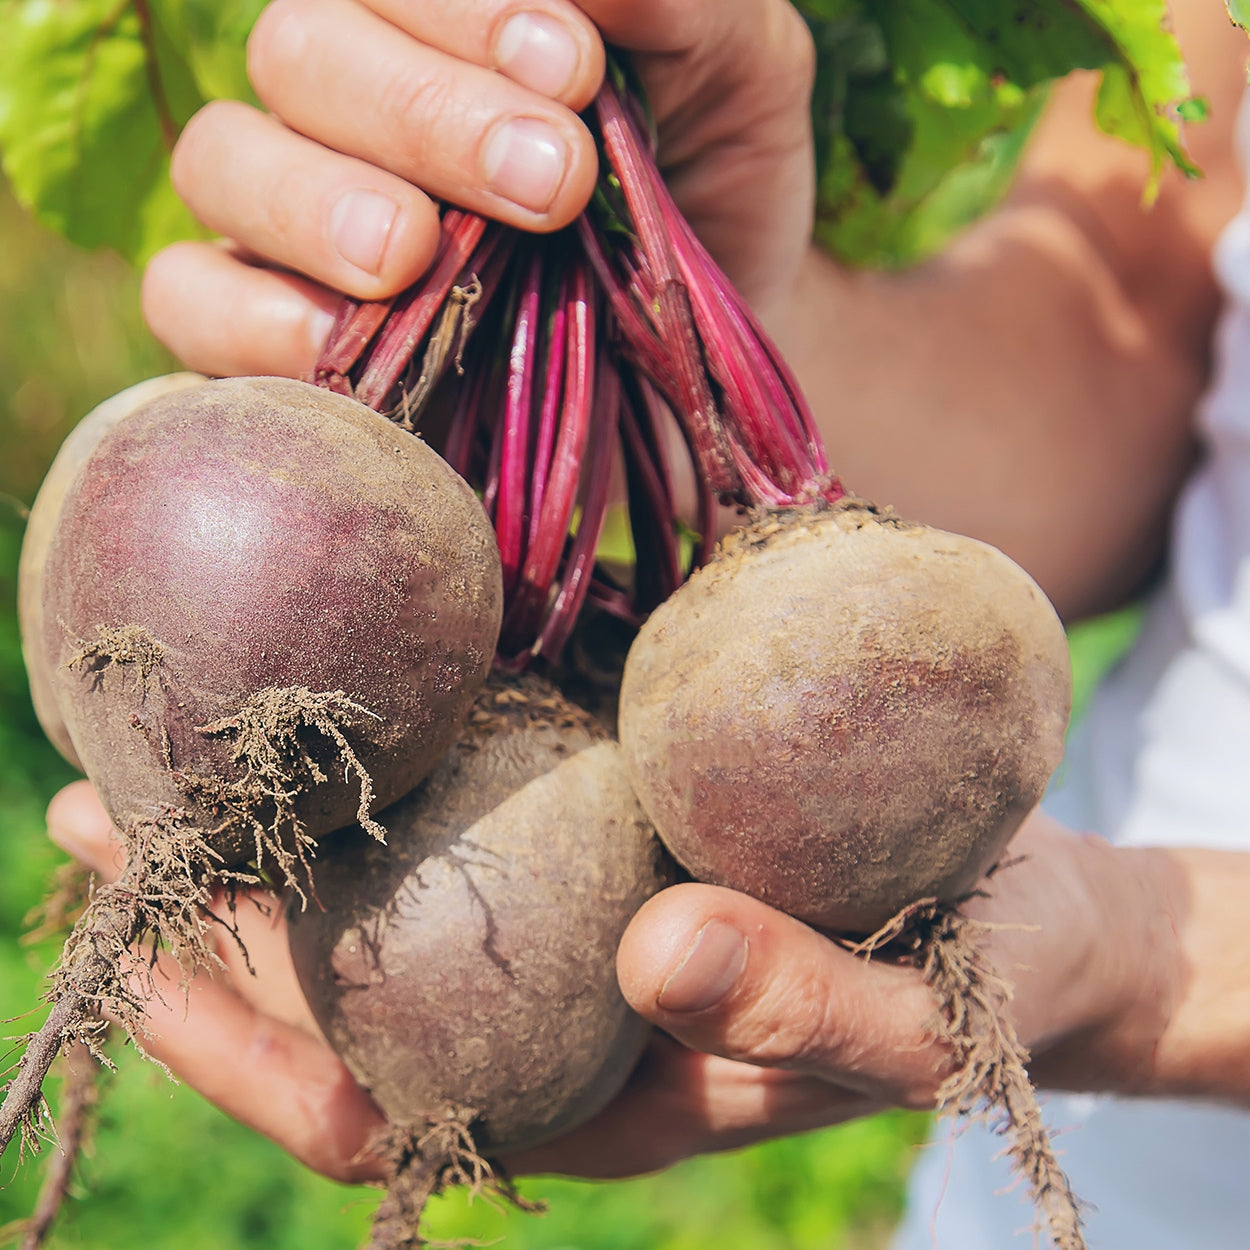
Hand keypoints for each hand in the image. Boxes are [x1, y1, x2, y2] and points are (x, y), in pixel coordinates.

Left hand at [44, 779, 1182, 1183]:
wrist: (1032, 902)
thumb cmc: (980, 977)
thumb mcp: (918, 1016)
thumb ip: (803, 1009)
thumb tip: (662, 953)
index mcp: (586, 1083)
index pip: (374, 1097)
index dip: (251, 1043)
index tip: (151, 958)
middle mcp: (551, 995)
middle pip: (348, 972)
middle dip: (221, 905)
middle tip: (103, 804)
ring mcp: (573, 901)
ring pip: (396, 874)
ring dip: (286, 812)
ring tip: (176, 736)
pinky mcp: (614, 817)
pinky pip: (480, 788)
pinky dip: (404, 739)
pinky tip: (355, 664)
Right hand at [143, 0, 815, 378]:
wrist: (702, 356)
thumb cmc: (707, 199)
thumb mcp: (737, 80)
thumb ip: (678, 3)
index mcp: (437, 18)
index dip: (470, 11)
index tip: (576, 75)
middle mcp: (348, 102)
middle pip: (305, 54)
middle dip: (424, 114)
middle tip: (548, 182)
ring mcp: (291, 215)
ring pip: (224, 160)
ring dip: (317, 201)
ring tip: (409, 252)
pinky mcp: (266, 334)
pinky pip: (190, 300)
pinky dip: (247, 317)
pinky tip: (337, 344)